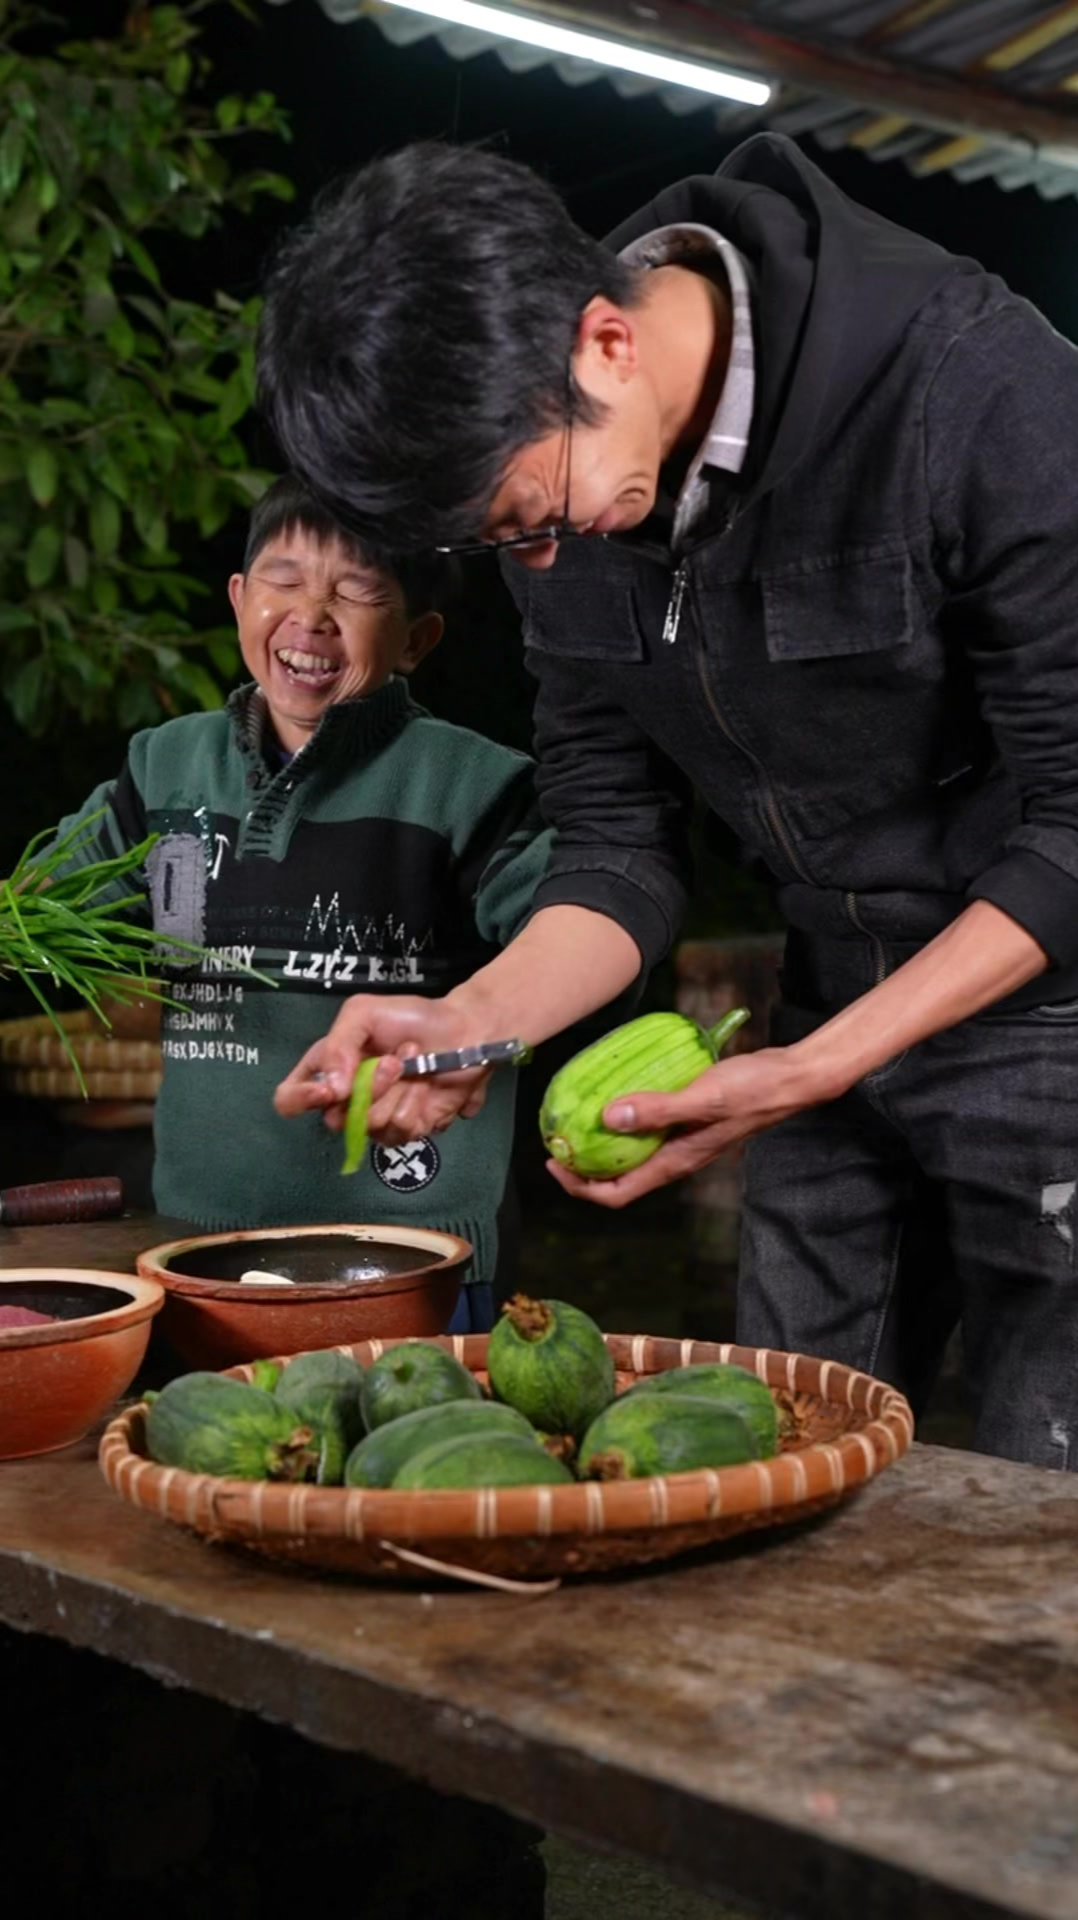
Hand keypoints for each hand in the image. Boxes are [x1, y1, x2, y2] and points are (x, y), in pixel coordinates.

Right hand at [274, 994, 492, 1145]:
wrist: (462, 1030)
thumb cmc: (410, 1018)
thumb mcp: (362, 1014)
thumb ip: (337, 1046)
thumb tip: (331, 1090)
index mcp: (327, 1070)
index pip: (290, 1100)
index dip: (301, 1100)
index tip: (331, 1089)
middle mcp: (347, 1100)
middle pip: (335, 1119)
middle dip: (369, 1088)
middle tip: (394, 1060)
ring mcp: (377, 1119)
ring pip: (371, 1126)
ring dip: (398, 1091)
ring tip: (415, 1063)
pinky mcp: (406, 1131)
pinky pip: (400, 1130)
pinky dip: (416, 1103)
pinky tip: (427, 1084)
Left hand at [546, 1045, 832, 1207]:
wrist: (791, 1078)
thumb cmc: (752, 1089)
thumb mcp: (703, 1096)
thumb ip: (659, 1108)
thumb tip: (610, 1117)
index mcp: (676, 1161)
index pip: (618, 1193)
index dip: (580, 1186)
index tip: (554, 1162)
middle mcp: (676, 1157)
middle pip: (619, 1178)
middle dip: (583, 1166)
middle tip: (557, 1139)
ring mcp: (683, 1140)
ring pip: (632, 1154)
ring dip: (602, 1144)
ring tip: (577, 1118)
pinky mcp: (689, 1120)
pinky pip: (647, 1129)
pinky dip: (625, 1118)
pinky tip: (617, 1093)